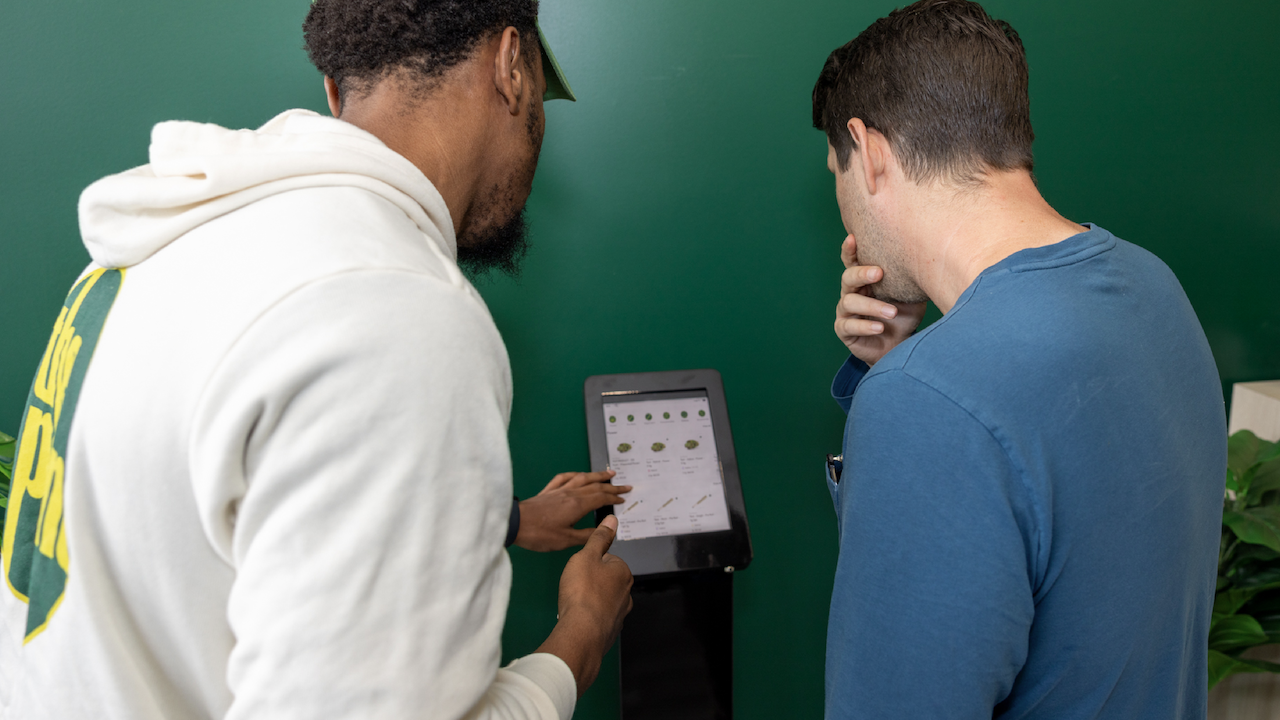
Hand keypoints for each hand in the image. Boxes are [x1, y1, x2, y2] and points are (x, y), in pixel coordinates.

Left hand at [515, 471, 630, 551]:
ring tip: (608, 473)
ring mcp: (558, 490)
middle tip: (625, 486)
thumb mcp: (566, 540)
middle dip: (611, 486)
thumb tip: (606, 530)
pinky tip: (578, 475)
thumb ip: (587, 535)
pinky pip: (564, 478)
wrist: (514, 524)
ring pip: (582, 478)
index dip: (614, 497)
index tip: (624, 498)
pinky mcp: (548, 491)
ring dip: (596, 475)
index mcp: (577, 505)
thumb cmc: (539, 534)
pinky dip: (574, 474)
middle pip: (595, 486)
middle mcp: (570, 493)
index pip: (601, 497)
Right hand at [536, 516, 633, 696]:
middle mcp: (627, 592)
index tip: (578, 571)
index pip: (607, 559)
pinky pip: (599, 619)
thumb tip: (613, 519)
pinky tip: (577, 620)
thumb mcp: (586, 556)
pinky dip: (590, 618)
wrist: (581, 632)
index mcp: (623, 572)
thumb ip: (599, 538)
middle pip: (605, 580)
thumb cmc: (582, 591)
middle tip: (574, 588)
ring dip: (590, 601)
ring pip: (603, 600)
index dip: (589, 563)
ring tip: (574, 605)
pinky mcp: (611, 631)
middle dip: (590, 582)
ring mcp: (621, 614)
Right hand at [835, 235, 925, 364]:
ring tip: (892, 313)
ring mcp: (845, 312)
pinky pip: (848, 326)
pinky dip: (865, 326)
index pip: (853, 262)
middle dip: (862, 273)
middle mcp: (851, 292)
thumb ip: (910, 279)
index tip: (853, 238)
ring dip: (871, 306)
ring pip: (849, 302)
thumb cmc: (904, 317)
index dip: (849, 250)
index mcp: (864, 280)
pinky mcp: (844, 331)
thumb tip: (928, 257)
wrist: (901, 346)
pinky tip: (880, 327)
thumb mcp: (910, 295)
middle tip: (879, 273)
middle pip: (848, 277)